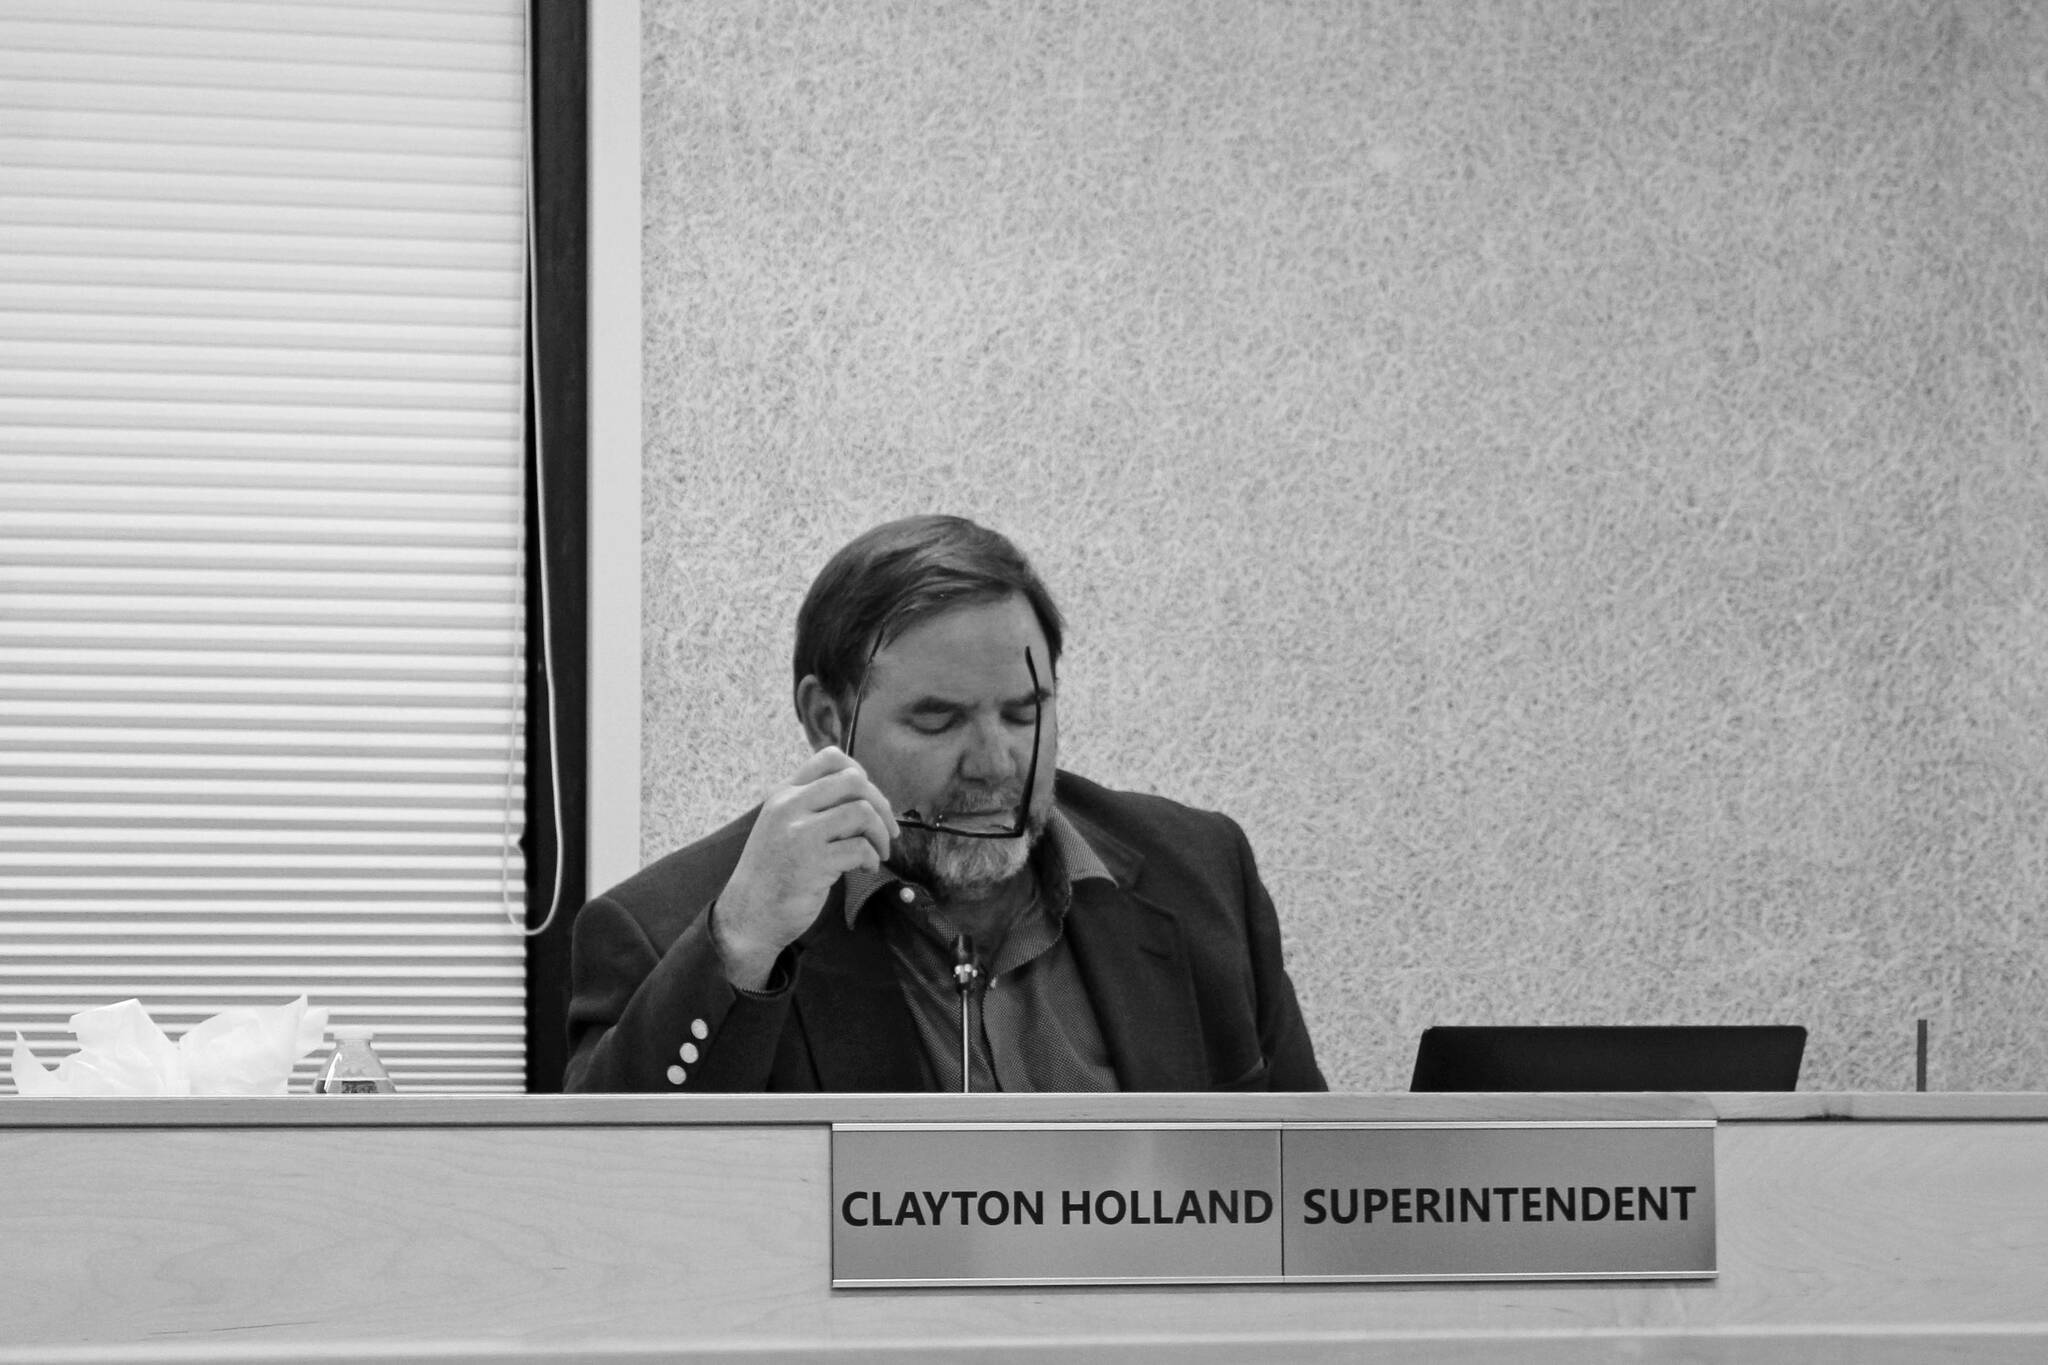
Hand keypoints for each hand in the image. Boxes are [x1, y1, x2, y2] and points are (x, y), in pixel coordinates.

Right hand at [713, 747, 896, 988]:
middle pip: (854, 781)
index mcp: (783, 794)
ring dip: (881, 834)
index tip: (869, 798)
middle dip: (882, 805)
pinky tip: (866, 869)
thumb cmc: (774, 872)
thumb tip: (867, 795)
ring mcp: (800, 833)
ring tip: (879, 853)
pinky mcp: (813, 862)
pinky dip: (872, 859)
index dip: (860, 772)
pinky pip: (860, 848)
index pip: (830, 759)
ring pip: (862, 812)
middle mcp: (789, 806)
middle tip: (888, 830)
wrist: (749, 915)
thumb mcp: (783, 826)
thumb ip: (814, 806)